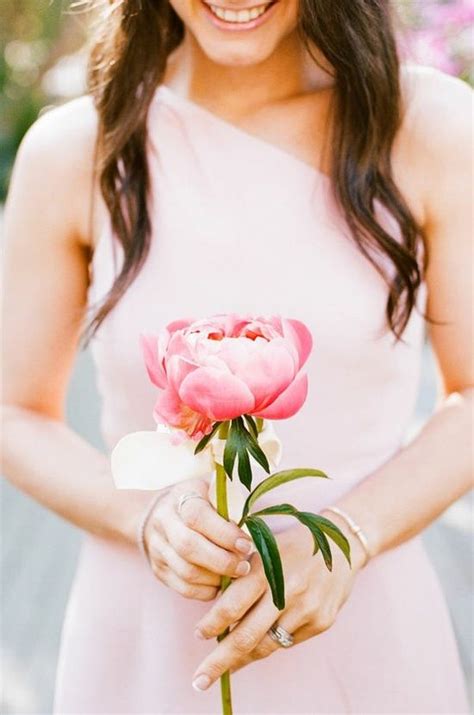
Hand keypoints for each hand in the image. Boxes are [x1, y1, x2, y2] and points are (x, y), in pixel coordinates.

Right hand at [143, 478, 253, 600]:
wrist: (158, 512)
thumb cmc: (198, 499)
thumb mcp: (213, 491)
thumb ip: (230, 504)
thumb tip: (252, 528)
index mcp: (180, 498)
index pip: (198, 516)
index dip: (224, 533)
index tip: (247, 544)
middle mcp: (164, 522)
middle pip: (188, 547)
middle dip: (222, 561)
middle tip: (245, 566)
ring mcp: (158, 548)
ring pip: (186, 572)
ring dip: (216, 578)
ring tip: (236, 575)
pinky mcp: (159, 569)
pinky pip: (184, 588)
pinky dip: (207, 591)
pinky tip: (221, 583)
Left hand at [190, 518, 364, 690]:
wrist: (341, 545)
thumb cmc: (293, 547)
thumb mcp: (265, 551)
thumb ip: (243, 580)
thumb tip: (218, 616)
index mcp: (267, 568)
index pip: (231, 605)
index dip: (211, 624)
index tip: (198, 635)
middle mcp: (287, 591)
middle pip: (246, 636)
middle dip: (219, 661)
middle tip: (200, 680)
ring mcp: (307, 609)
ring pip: (266, 645)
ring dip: (244, 658)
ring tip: (228, 665)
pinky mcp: (322, 622)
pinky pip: (287, 641)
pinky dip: (270, 644)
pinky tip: (261, 644)